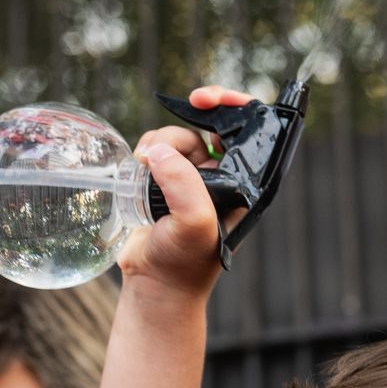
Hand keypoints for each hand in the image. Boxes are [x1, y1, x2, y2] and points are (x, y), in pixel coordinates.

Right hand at [121, 86, 253, 294]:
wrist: (154, 287)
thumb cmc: (184, 263)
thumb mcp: (194, 224)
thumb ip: (183, 184)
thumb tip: (158, 152)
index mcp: (243, 185)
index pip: (249, 132)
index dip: (232, 106)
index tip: (204, 100)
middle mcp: (222, 179)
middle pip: (209, 127)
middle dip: (188, 119)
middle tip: (177, 112)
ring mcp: (192, 181)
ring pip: (178, 137)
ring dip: (160, 141)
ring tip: (146, 165)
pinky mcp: (165, 184)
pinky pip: (156, 151)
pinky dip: (146, 152)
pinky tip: (138, 169)